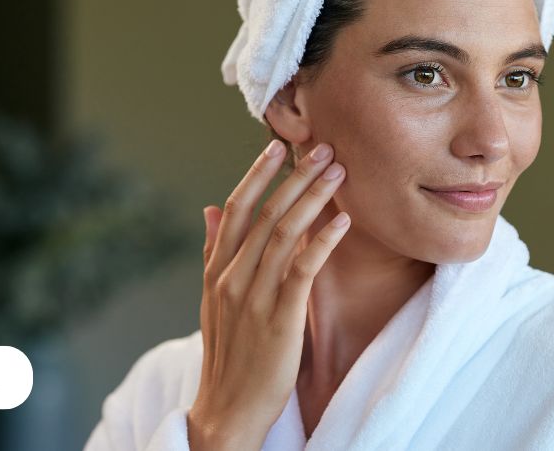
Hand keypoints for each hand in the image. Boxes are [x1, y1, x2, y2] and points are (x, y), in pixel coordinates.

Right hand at [187, 140, 350, 450]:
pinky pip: (302, 269)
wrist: (227, 409)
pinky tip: (343, 222)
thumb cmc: (228, 353)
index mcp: (216, 270)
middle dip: (295, 177)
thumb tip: (210, 208)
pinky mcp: (279, 319)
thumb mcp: (213, 299)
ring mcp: (254, 297)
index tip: (277, 145)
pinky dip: (323, 240)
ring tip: (338, 173)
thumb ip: (214, 251)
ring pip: (284, 234)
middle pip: (265, 214)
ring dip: (314, 199)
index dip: (257, 175)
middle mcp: (232, 277)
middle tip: (323, 148)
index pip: (236, 210)